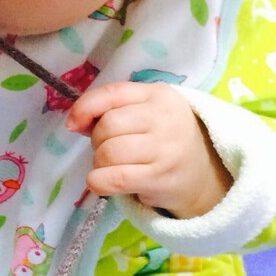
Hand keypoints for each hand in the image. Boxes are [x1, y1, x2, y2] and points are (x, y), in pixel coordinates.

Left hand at [65, 82, 232, 217]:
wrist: (202, 173)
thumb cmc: (163, 139)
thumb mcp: (145, 114)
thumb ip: (111, 111)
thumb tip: (75, 122)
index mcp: (159, 95)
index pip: (112, 93)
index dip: (85, 107)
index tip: (73, 123)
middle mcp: (165, 118)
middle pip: (108, 125)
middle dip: (97, 140)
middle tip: (108, 149)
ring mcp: (165, 148)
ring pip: (109, 152)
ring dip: (99, 162)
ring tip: (110, 165)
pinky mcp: (160, 177)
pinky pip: (114, 178)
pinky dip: (98, 181)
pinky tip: (100, 181)